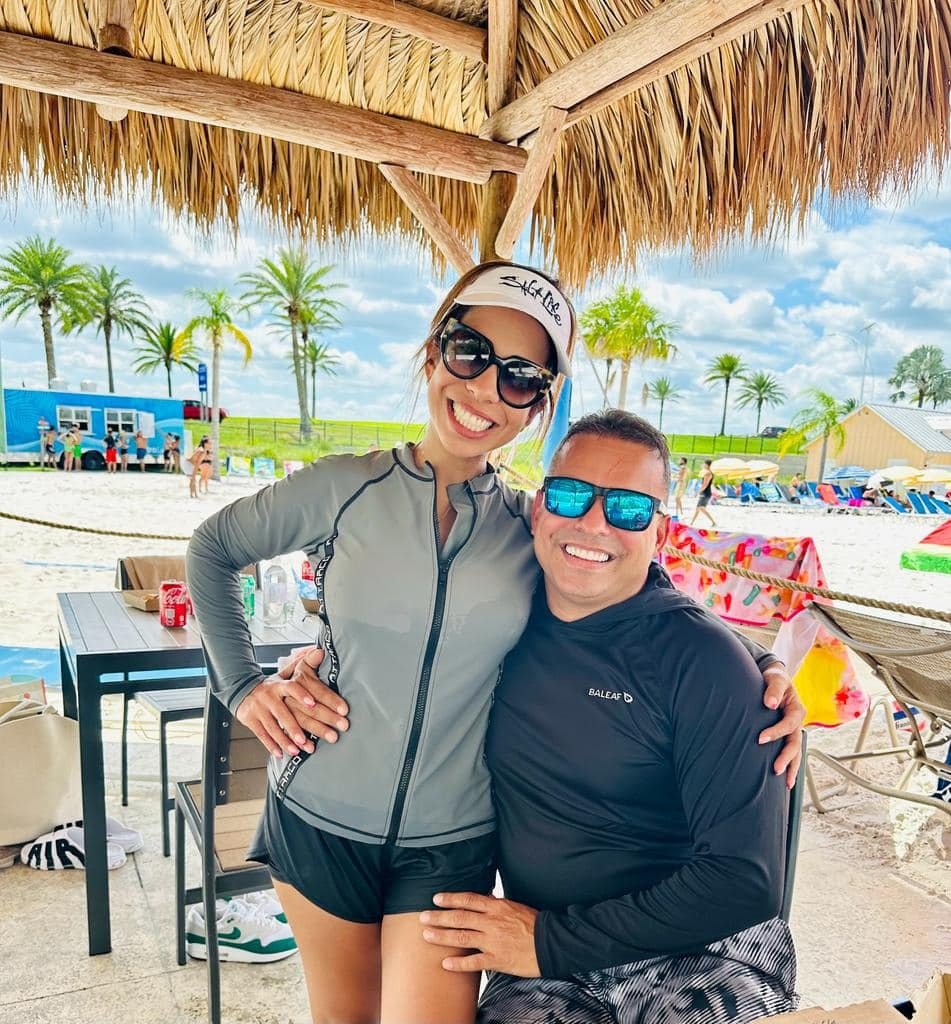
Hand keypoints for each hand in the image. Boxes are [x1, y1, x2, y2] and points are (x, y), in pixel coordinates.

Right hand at [236, 647, 347, 757]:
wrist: (243, 690)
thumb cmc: (273, 685)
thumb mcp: (285, 673)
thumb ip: (304, 664)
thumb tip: (321, 650)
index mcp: (279, 685)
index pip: (291, 687)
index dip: (302, 694)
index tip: (313, 703)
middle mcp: (269, 697)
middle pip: (286, 714)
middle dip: (301, 728)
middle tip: (315, 739)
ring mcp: (259, 710)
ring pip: (274, 727)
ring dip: (286, 739)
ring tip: (299, 749)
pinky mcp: (251, 721)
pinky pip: (262, 735)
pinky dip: (272, 745)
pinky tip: (282, 753)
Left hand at [419, 892, 539, 976]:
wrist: (551, 943)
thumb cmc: (534, 924)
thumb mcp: (515, 907)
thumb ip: (498, 905)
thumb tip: (485, 898)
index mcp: (497, 907)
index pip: (469, 899)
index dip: (451, 898)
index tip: (436, 898)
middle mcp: (492, 922)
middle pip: (460, 917)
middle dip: (439, 917)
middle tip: (423, 917)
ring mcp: (493, 941)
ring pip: (462, 937)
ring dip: (442, 936)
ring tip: (427, 936)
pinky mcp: (497, 959)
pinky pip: (474, 962)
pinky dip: (458, 963)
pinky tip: (445, 964)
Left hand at [758, 664, 805, 788]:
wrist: (773, 678)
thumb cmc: (774, 678)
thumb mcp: (775, 678)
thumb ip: (774, 689)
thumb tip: (771, 703)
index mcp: (797, 709)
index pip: (789, 725)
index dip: (776, 733)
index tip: (761, 739)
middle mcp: (797, 722)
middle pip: (795, 743)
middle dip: (787, 758)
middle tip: (776, 769)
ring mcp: (793, 730)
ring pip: (796, 752)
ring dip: (792, 767)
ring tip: (787, 784)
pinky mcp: (786, 734)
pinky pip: (790, 751)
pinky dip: (789, 764)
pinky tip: (784, 778)